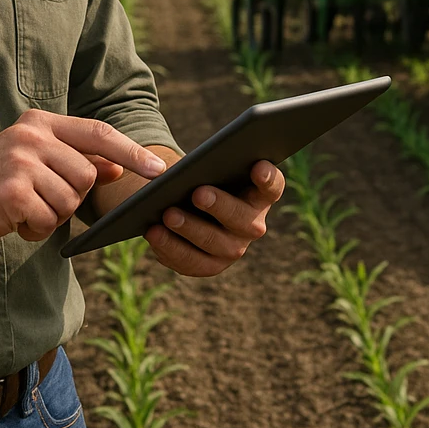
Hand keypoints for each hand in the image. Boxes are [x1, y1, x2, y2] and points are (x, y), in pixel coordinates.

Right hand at [0, 110, 167, 242]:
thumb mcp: (36, 158)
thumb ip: (76, 159)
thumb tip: (117, 166)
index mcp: (42, 122)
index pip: (99, 133)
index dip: (132, 152)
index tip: (159, 169)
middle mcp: (33, 136)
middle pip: (87, 176)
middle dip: (70, 197)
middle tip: (39, 198)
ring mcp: (21, 163)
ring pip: (69, 202)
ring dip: (50, 215)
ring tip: (23, 207)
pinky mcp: (11, 192)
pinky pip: (47, 221)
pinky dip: (34, 229)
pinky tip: (12, 219)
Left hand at [144, 160, 284, 276]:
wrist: (188, 201)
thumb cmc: (205, 175)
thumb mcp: (213, 165)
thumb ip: (214, 162)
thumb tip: (194, 167)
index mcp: (261, 194)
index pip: (273, 186)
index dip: (268, 178)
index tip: (257, 166)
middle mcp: (253, 224)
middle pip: (244, 220)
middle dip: (221, 206)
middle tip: (198, 193)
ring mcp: (233, 248)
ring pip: (216, 245)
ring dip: (190, 230)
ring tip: (167, 214)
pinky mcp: (211, 265)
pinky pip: (192, 263)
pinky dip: (171, 248)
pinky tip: (154, 233)